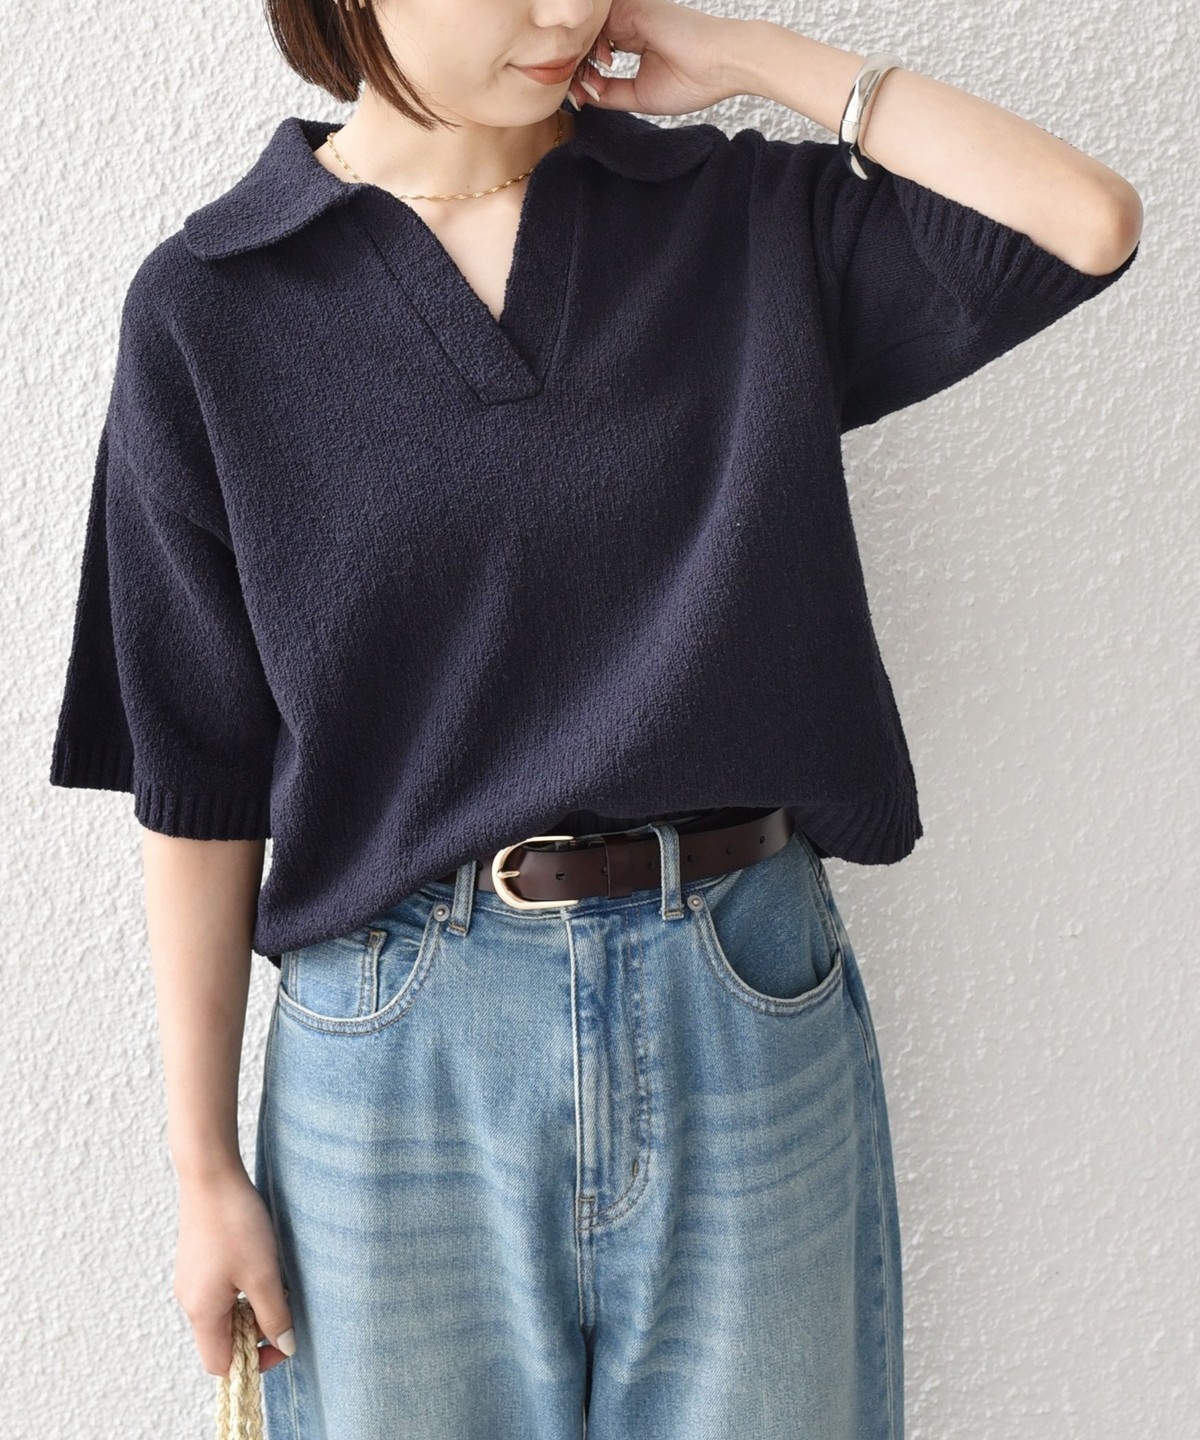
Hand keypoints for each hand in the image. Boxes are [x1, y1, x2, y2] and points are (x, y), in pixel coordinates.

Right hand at [173, 1167, 294, 1376]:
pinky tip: (258, 1262)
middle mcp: (190, 1301)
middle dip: (255, 1332)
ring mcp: (191, 1280)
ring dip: (250, 1308)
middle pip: (222, 1339)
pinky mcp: (197, 1261)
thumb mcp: (263, 1274)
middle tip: (281, 1304)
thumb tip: (285, 1346)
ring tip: (272, 1280)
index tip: (282, 1340)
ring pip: (223, 1314)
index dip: (254, 1362)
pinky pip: (219, 1291)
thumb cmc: (235, 1225)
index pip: (220, 1364)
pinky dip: (241, 1289)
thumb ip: (274, 1315)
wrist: (210, 1176)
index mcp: (201, 1312)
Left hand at [570, 0, 743, 116]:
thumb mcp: (640, 96)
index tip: (581, 98)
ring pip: (589, 31)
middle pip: (588, 40)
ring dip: (582, 56)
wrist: (722, 64)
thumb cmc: (694, 81)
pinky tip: (600, 64)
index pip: (595, 51)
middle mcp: (629, 23)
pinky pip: (598, 22)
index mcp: (634, 39)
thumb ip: (610, 94)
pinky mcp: (632, 9)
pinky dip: (591, 44)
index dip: (583, 74)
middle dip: (577, 66)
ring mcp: (629, 14)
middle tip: (578, 91)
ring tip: (594, 78)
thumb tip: (583, 96)